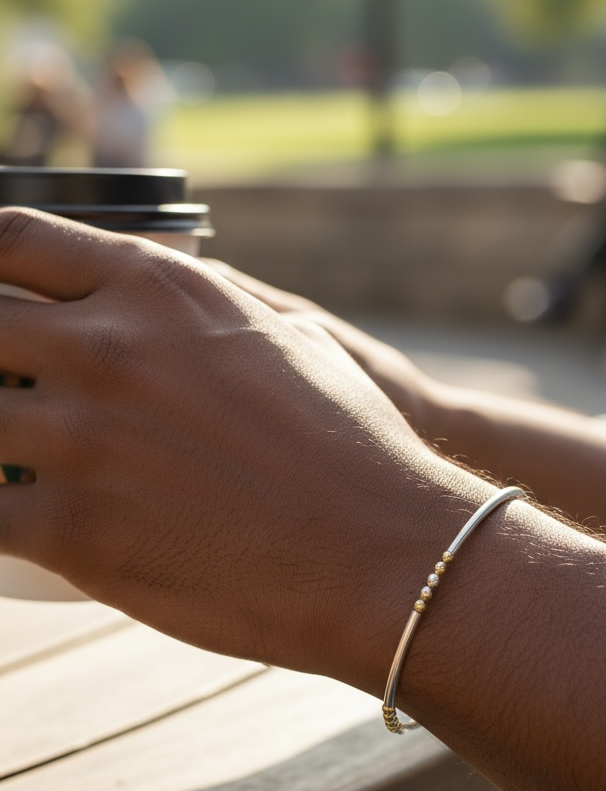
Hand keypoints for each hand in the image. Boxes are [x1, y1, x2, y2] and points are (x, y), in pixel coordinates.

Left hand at [0, 209, 490, 686]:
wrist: (384, 550)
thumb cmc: (349, 443)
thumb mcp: (283, 336)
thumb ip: (203, 306)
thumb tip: (153, 294)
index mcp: (154, 288)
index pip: (10, 240)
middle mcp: (104, 350)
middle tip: (11, 388)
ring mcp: (80, 440)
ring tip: (15, 453)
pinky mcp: (72, 533)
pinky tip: (17, 517)